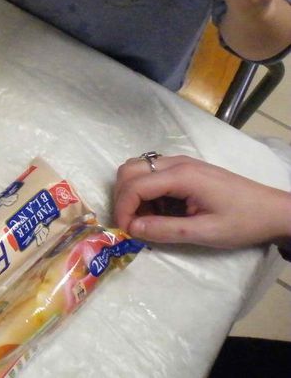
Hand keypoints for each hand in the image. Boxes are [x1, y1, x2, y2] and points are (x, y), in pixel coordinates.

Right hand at [113, 154, 290, 248]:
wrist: (273, 210)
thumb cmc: (242, 222)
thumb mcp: (205, 232)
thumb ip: (165, 230)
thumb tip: (132, 229)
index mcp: (181, 176)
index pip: (135, 185)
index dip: (123, 209)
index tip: (125, 232)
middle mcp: (176, 163)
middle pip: (129, 170)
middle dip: (122, 198)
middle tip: (131, 224)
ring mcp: (181, 163)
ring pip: (138, 168)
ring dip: (132, 192)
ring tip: (145, 217)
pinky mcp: (185, 168)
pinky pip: (151, 172)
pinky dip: (145, 189)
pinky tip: (159, 209)